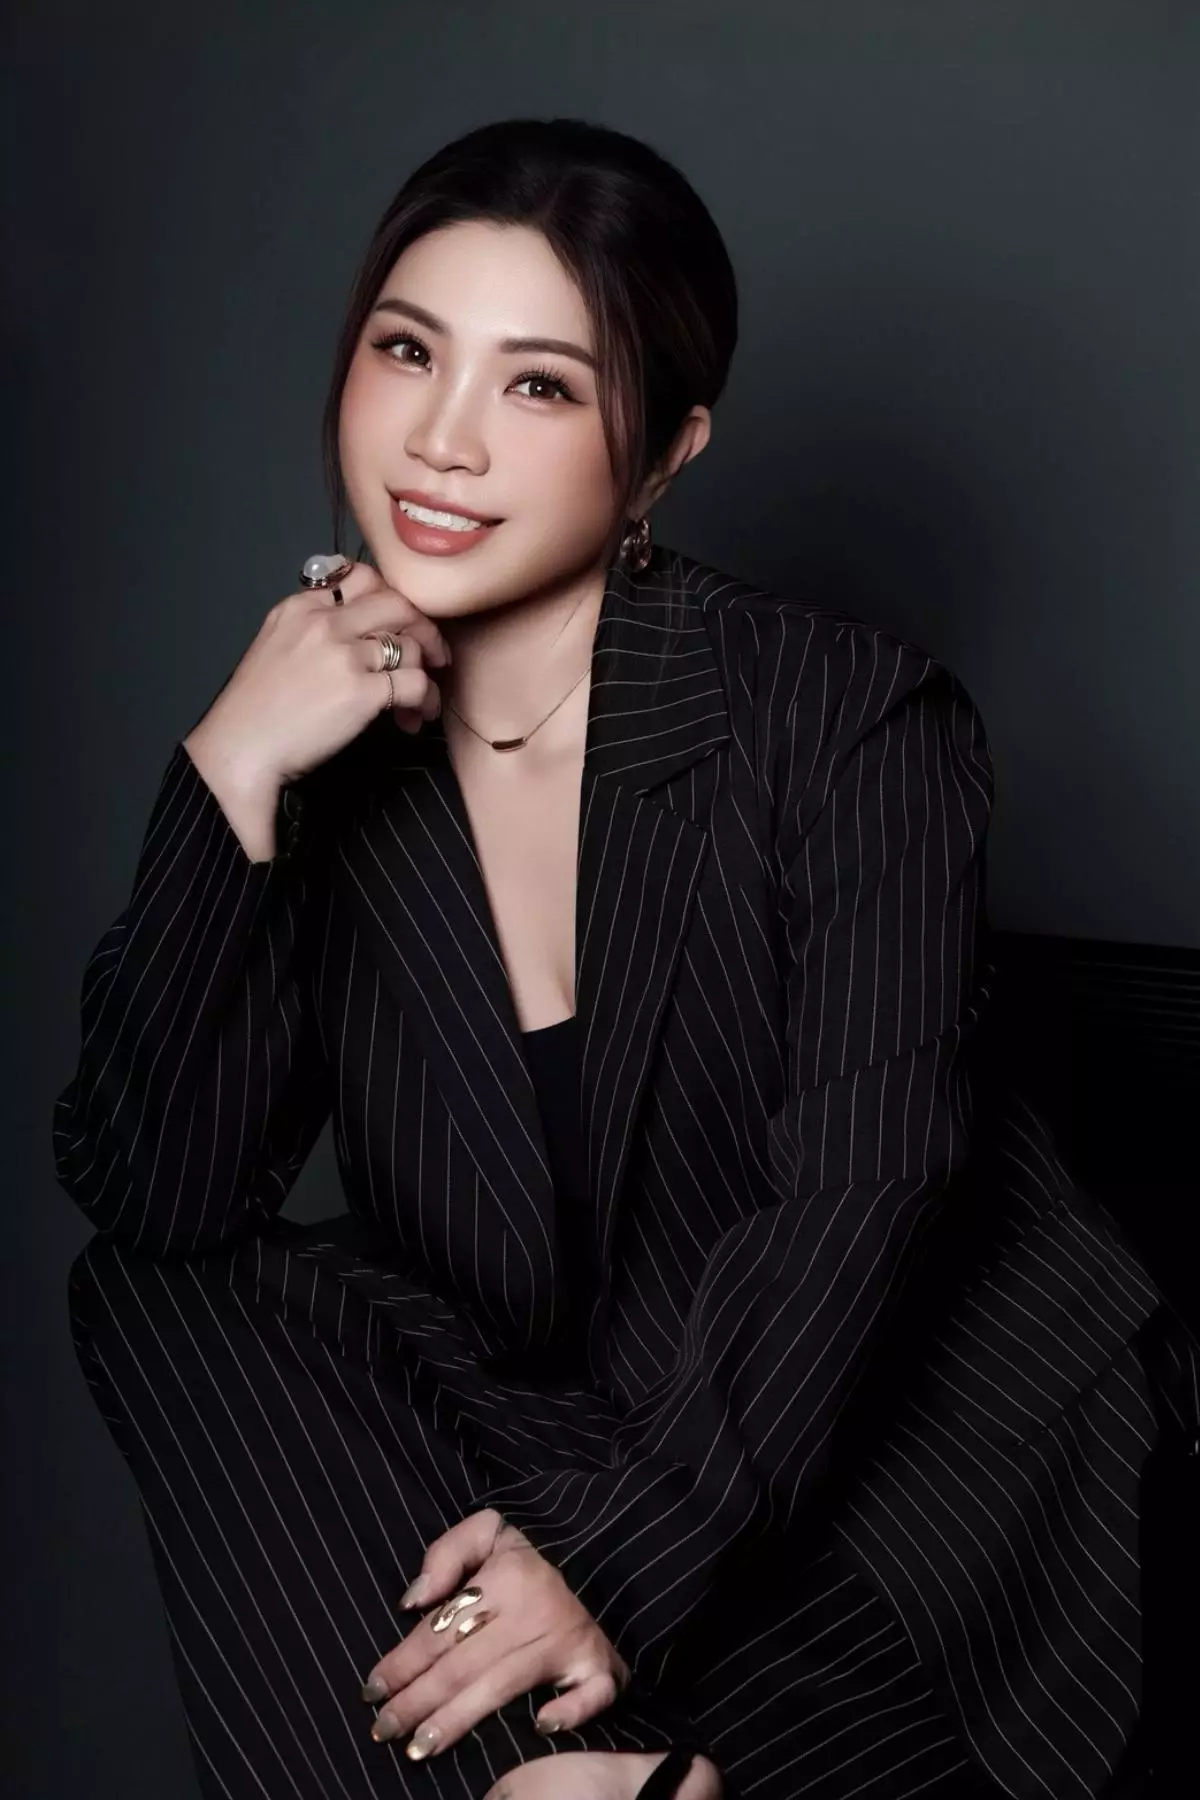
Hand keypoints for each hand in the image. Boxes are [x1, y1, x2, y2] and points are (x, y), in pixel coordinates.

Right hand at [184, 560, 450, 796]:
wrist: (242, 748)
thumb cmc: (255, 708)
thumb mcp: (274, 645)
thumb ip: (311, 627)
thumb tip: (357, 630)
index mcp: (300, 607)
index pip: (360, 579)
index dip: (389, 599)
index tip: (398, 623)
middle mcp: (325, 623)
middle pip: (396, 603)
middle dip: (423, 626)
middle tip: (433, 654)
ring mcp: (345, 655)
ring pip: (411, 645)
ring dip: (427, 672)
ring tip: (421, 701)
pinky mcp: (362, 691)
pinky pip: (416, 684)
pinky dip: (427, 699)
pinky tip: (418, 716)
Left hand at [361, 1508, 629, 1760]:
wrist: (611, 1556)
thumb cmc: (536, 1554)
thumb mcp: (491, 1531)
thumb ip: (447, 1553)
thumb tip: (413, 1601)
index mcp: (507, 1577)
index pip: (442, 1628)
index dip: (402, 1661)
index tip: (372, 1689)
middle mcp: (535, 1611)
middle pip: (464, 1664)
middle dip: (417, 1700)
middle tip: (383, 1730)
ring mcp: (568, 1641)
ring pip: (503, 1687)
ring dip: (458, 1720)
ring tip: (419, 1747)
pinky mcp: (599, 1665)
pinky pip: (589, 1694)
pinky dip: (569, 1712)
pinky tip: (538, 1728)